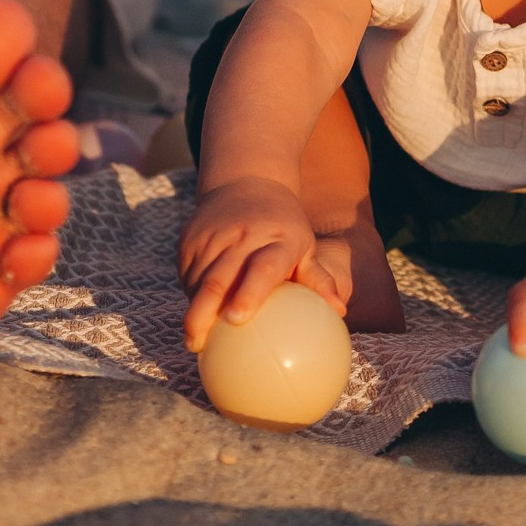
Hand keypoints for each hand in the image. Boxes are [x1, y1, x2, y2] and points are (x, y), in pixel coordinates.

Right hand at [177, 177, 346, 350]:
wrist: (247, 182)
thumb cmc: (284, 227)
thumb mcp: (305, 245)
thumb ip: (318, 279)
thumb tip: (339, 311)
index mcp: (277, 239)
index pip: (262, 268)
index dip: (249, 293)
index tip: (237, 319)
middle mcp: (242, 235)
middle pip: (218, 279)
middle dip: (203, 313)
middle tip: (197, 343)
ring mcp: (212, 234)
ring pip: (197, 278)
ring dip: (193, 308)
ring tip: (194, 338)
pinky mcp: (191, 236)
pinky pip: (185, 271)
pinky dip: (188, 293)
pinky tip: (193, 313)